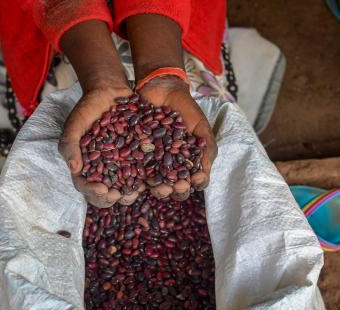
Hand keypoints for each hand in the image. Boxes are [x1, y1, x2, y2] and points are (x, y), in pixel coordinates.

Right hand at [59, 20, 145, 206]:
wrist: (110, 92)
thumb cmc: (87, 109)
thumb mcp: (74, 125)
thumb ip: (70, 145)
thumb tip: (74, 169)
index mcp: (87, 168)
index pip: (86, 186)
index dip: (93, 192)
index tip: (103, 189)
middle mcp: (105, 171)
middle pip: (107, 194)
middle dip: (113, 198)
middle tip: (119, 195)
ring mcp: (123, 166)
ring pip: (126, 188)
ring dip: (131, 194)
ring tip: (136, 191)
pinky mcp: (139, 158)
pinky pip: (144, 172)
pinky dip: (148, 178)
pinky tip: (154, 178)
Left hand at [138, 77, 216, 200]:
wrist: (162, 89)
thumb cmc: (185, 110)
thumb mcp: (201, 128)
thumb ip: (207, 150)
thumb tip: (204, 177)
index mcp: (186, 164)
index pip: (190, 183)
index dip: (191, 185)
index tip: (192, 181)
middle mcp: (167, 167)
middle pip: (170, 188)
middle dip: (173, 190)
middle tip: (173, 186)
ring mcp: (149, 162)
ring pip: (151, 183)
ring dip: (155, 187)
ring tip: (155, 183)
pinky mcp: (132, 155)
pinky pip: (132, 169)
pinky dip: (134, 175)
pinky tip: (136, 176)